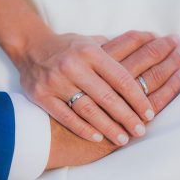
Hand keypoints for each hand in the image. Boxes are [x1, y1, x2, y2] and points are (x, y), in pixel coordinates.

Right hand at [18, 32, 155, 145]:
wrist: (30, 47)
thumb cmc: (66, 47)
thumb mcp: (89, 41)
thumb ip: (113, 50)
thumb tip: (143, 49)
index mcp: (89, 52)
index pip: (120, 78)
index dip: (137, 98)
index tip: (149, 113)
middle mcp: (73, 66)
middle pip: (107, 97)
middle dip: (127, 117)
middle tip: (140, 131)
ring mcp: (56, 82)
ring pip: (88, 110)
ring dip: (107, 127)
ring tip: (122, 139)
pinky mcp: (42, 95)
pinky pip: (65, 116)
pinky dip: (82, 128)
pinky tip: (97, 137)